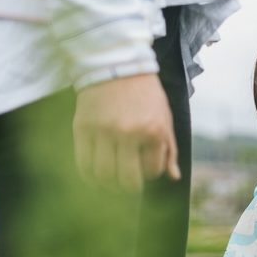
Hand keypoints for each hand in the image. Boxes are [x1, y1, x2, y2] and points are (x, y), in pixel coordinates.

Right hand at [73, 74, 179, 191]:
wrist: (117, 67)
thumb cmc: (145, 95)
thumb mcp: (165, 118)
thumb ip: (169, 148)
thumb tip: (173, 177)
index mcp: (153, 130)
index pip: (152, 170)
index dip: (149, 174)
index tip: (145, 169)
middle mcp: (129, 133)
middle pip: (127, 179)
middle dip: (129, 188)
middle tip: (127, 187)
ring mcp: (103, 132)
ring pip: (103, 174)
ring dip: (107, 186)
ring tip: (110, 184)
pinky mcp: (82, 129)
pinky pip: (82, 164)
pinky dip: (88, 177)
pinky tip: (94, 177)